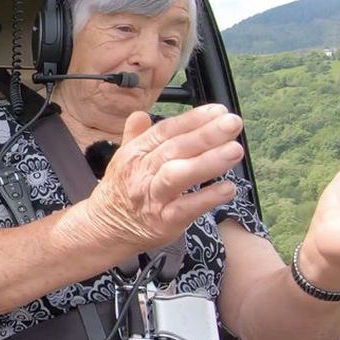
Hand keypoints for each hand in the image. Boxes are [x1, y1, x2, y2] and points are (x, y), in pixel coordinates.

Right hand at [84, 104, 243, 255]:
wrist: (105, 228)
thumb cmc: (120, 191)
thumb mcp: (123, 160)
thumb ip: (136, 136)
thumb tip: (140, 114)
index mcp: (135, 154)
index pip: (165, 131)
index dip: (192, 119)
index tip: (218, 110)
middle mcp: (142, 173)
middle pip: (175, 149)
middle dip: (206, 135)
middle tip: (233, 123)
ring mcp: (152, 197)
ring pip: (178, 175)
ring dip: (208, 162)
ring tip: (235, 150)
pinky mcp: (163, 222)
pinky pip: (186, 208)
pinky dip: (207, 198)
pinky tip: (228, 188)